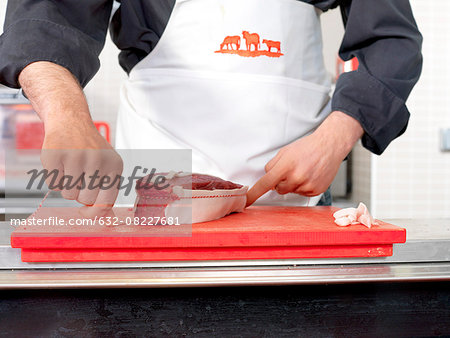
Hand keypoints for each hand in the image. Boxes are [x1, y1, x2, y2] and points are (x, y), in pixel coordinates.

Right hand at [41, 116, 122, 217]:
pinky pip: (53, 185)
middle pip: (86, 200)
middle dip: (80, 194)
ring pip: (69, 195)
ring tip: (71, 169)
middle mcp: (98, 160)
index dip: (94, 213)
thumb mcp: (107, 167)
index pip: (106, 202)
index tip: (86, 212)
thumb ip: (107, 192)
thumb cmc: (90, 149)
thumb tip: (106, 219)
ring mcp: (76, 156)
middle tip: (79, 178)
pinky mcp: (55, 155)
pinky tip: (60, 164)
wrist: (71, 122)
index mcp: (114, 165)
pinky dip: (54, 179)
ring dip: (67, 188)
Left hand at [246, 111, 362, 205]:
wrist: (329, 146)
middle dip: (281, 181)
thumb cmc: (306, 147)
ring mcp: (307, 186)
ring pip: (290, 191)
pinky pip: (302, 193)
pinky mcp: (316, 191)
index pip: (265, 183)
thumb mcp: (284, 152)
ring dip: (293, 183)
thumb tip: (267, 179)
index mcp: (285, 166)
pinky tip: (310, 175)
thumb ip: (272, 166)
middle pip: (278, 189)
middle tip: (292, 168)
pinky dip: (303, 186)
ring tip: (303, 170)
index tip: (246, 202)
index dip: (254, 194)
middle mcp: (296, 178)